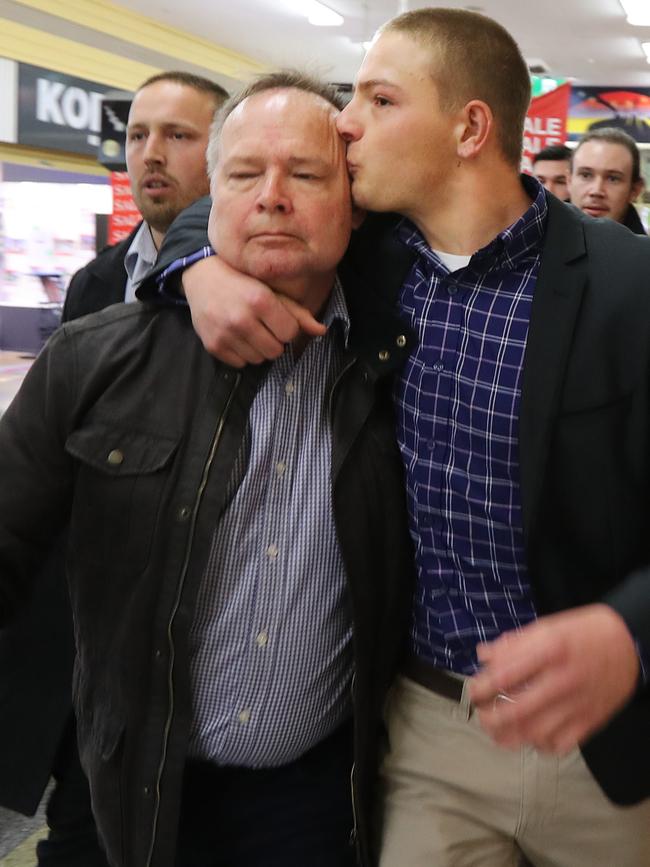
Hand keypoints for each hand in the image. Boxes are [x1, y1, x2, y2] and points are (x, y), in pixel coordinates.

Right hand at [182, 256, 325, 366]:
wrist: (201, 277)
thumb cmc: (243, 281)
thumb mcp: (272, 290)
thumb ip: (298, 312)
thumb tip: (322, 331)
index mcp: (260, 300)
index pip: (290, 333)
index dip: (286, 327)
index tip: (276, 318)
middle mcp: (241, 319)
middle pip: (276, 351)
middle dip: (274, 340)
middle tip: (263, 326)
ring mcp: (225, 334)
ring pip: (258, 360)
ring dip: (258, 348)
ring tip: (250, 330)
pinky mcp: (213, 346)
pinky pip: (240, 364)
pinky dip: (242, 353)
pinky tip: (236, 336)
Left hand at [468, 604, 638, 753]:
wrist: (630, 643)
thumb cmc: (584, 632)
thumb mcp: (547, 626)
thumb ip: (513, 643)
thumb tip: (483, 656)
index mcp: (548, 651)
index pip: (503, 676)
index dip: (480, 688)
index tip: (473, 691)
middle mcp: (562, 680)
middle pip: (515, 712)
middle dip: (489, 718)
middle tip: (482, 715)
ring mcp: (577, 705)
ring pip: (534, 734)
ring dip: (509, 737)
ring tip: (498, 731)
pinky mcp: (590, 722)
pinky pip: (559, 746)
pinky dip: (540, 746)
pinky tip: (532, 736)